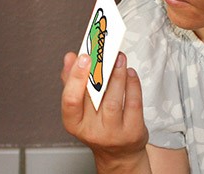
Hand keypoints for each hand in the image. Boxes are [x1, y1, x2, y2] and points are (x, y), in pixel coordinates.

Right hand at [61, 52, 149, 172]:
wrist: (118, 152)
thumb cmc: (97, 126)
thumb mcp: (80, 109)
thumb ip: (72, 83)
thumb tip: (70, 58)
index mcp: (74, 122)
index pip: (70, 100)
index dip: (75, 78)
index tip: (82, 57)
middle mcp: (91, 130)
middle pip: (93, 97)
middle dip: (98, 71)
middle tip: (102, 51)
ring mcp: (113, 133)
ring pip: (114, 100)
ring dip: (117, 75)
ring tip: (118, 58)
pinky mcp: (132, 132)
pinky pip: (133, 104)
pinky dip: (132, 85)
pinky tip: (129, 73)